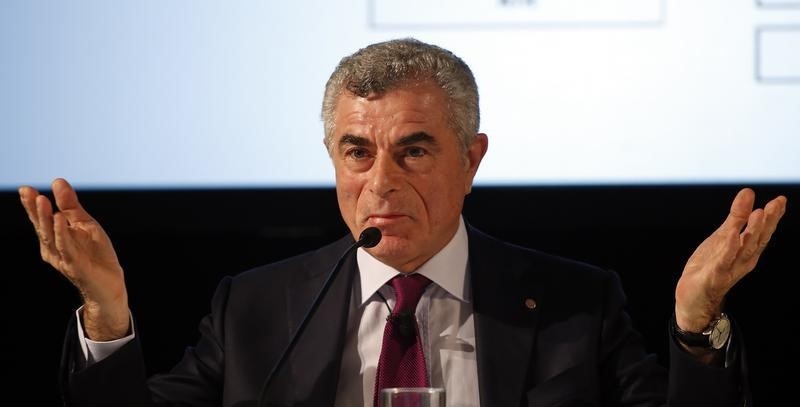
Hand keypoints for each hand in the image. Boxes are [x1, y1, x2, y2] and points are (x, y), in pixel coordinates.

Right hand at [19, 178, 129, 339]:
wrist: (109, 283)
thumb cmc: (95, 254)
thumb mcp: (84, 224)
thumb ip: (71, 205)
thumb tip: (57, 181)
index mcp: (54, 237)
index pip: (41, 219)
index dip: (31, 205)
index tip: (25, 189)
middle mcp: (53, 248)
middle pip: (42, 226)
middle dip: (34, 210)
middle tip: (29, 192)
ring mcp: (62, 257)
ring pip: (50, 236)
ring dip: (45, 218)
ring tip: (42, 200)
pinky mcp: (75, 265)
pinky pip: (66, 247)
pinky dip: (62, 233)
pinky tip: (60, 218)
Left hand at [675, 188, 786, 331]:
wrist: (694, 299)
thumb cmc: (710, 266)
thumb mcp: (723, 237)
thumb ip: (736, 217)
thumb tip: (748, 192)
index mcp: (745, 250)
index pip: (761, 232)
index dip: (772, 217)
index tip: (780, 200)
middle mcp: (742, 260)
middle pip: (757, 239)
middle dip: (767, 222)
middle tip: (776, 204)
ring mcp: (730, 268)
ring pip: (744, 249)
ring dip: (752, 232)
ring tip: (759, 213)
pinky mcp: (714, 276)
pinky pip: (723, 260)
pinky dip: (729, 248)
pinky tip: (732, 234)